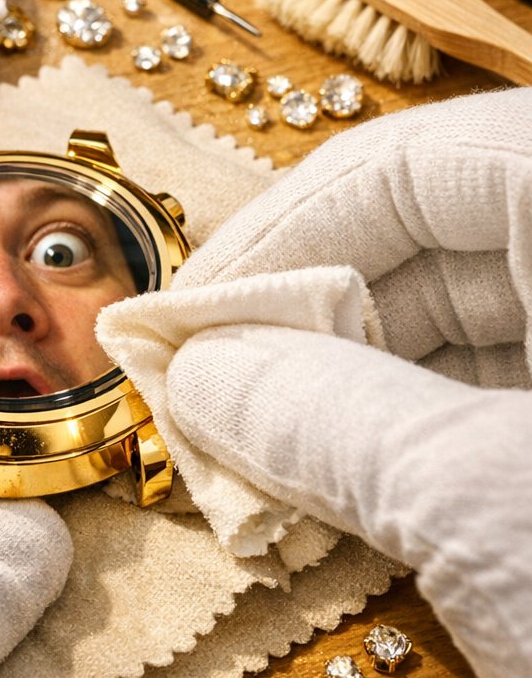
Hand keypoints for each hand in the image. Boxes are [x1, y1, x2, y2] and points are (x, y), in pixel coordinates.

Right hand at [99, 88, 531, 677]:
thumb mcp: (493, 511)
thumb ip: (322, 416)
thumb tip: (197, 372)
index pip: (414, 166)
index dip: (277, 231)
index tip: (185, 309)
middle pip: (426, 242)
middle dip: (297, 319)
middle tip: (201, 390)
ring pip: (453, 322)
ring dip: (338, 382)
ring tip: (250, 446)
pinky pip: (489, 391)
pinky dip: (400, 430)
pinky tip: (331, 477)